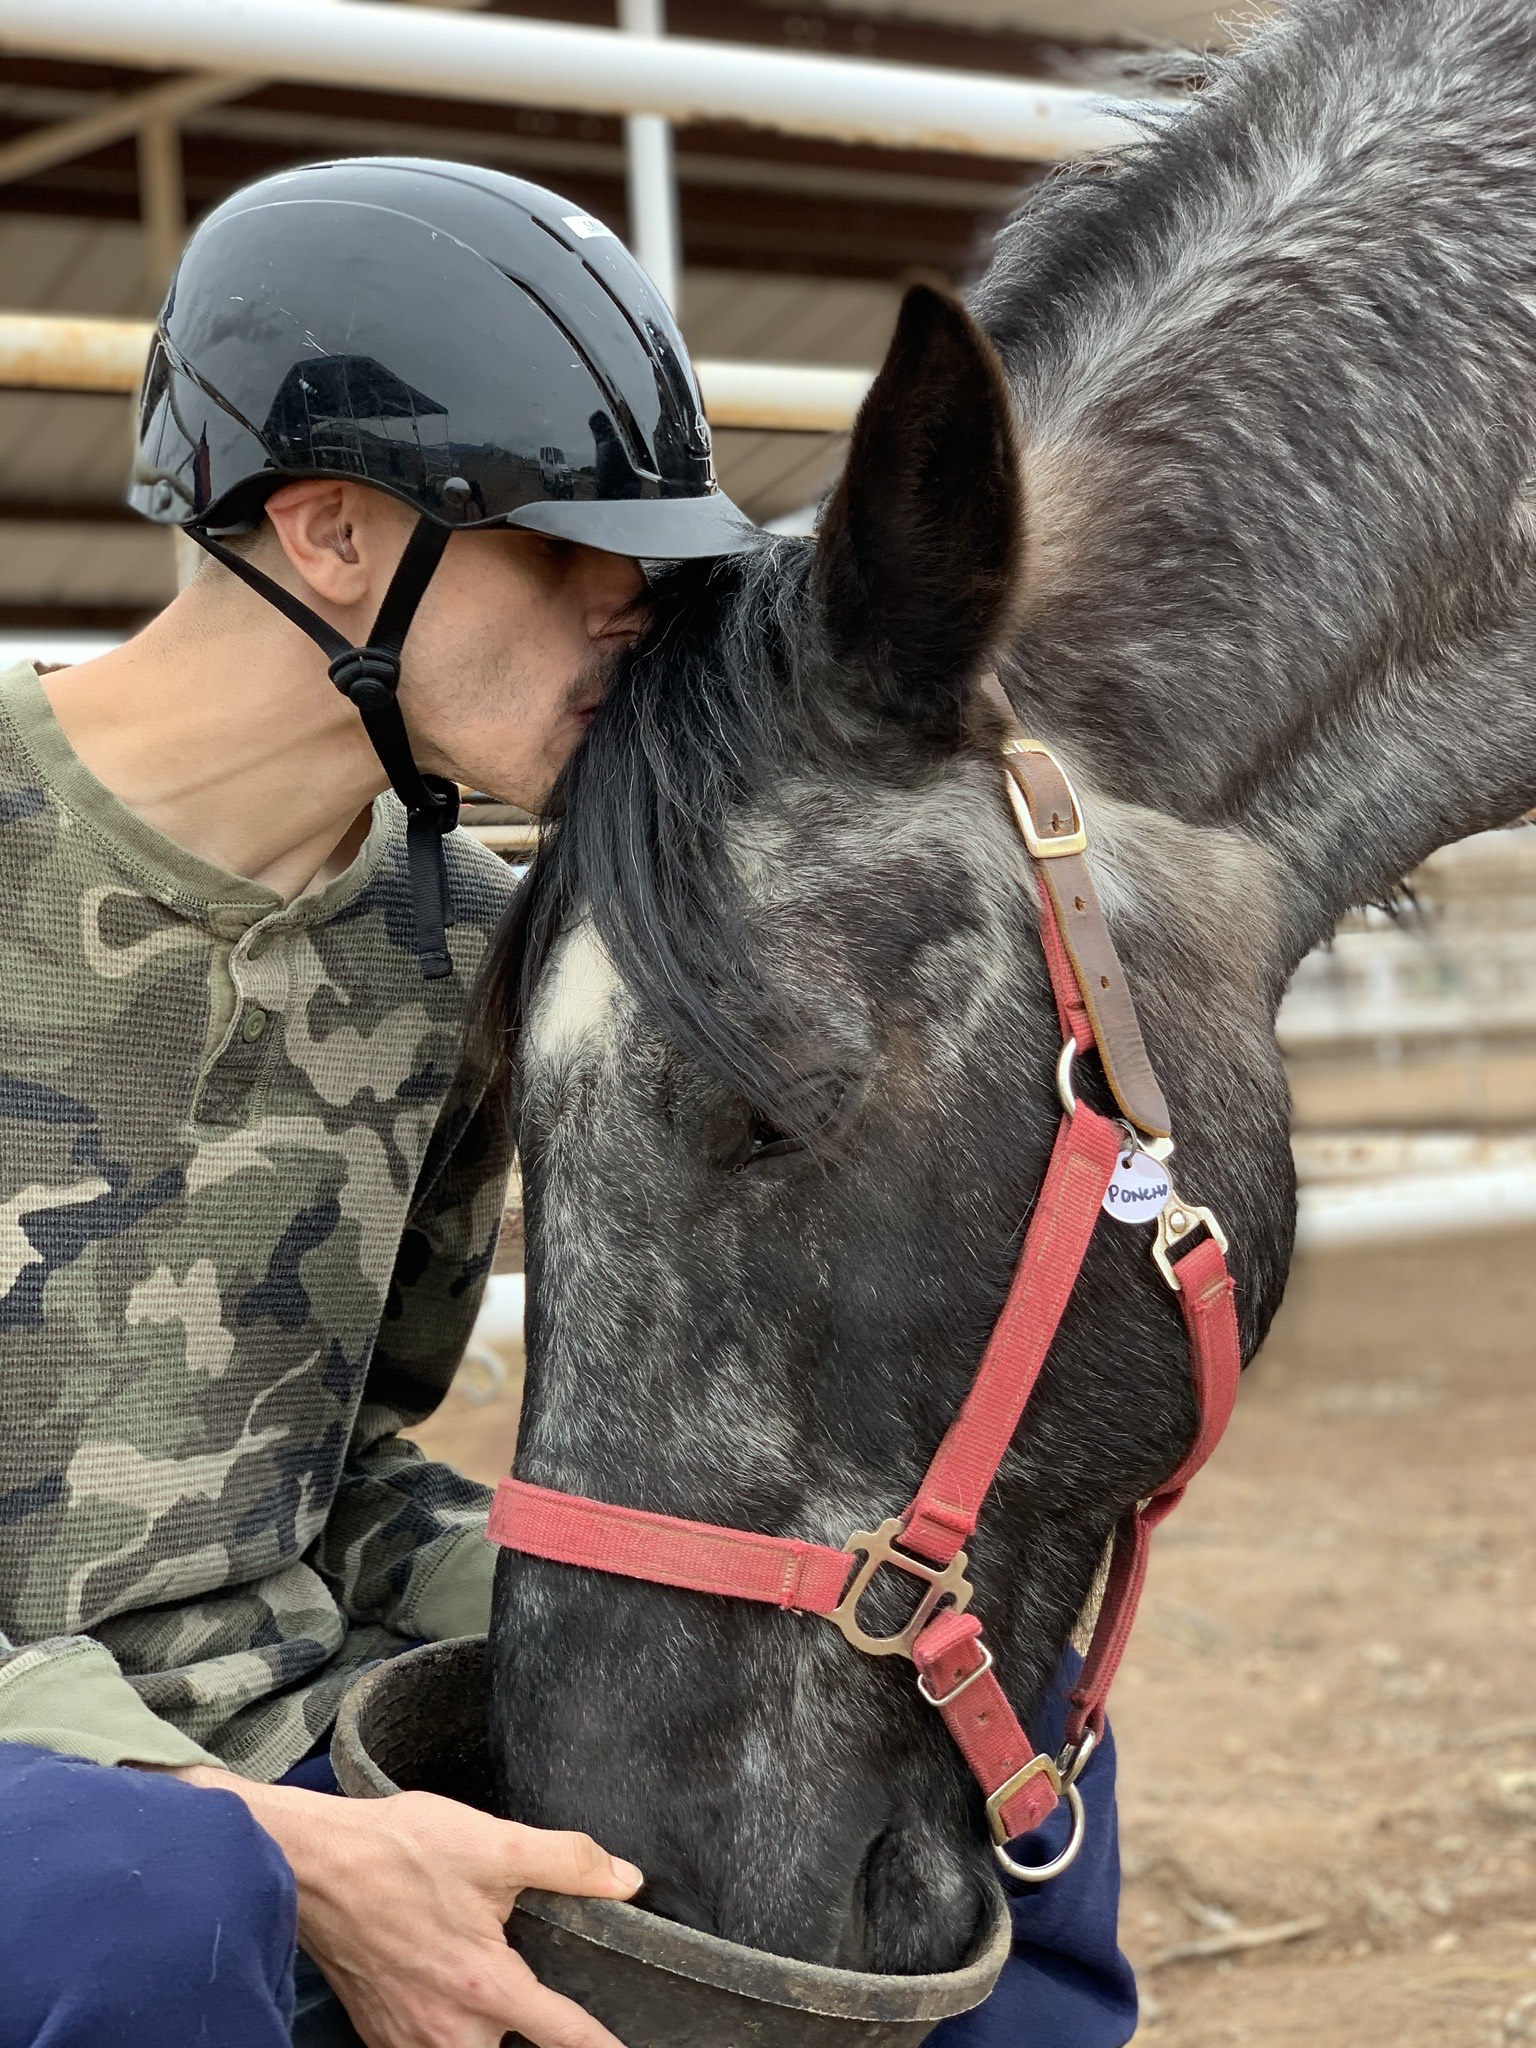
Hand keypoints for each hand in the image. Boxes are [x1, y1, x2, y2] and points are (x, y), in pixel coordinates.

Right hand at [174, 1767, 641, 2047]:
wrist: (312, 1866)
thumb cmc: (399, 1851)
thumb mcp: (495, 1844)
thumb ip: (568, 1862)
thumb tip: (625, 1880)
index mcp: (486, 1987)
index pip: (565, 2035)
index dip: (601, 2045)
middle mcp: (449, 2030)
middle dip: (532, 2043)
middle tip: (550, 2021)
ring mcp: (408, 2039)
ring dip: (488, 2041)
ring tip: (506, 2016)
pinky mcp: (379, 2034)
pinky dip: (448, 2040)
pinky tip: (457, 2015)